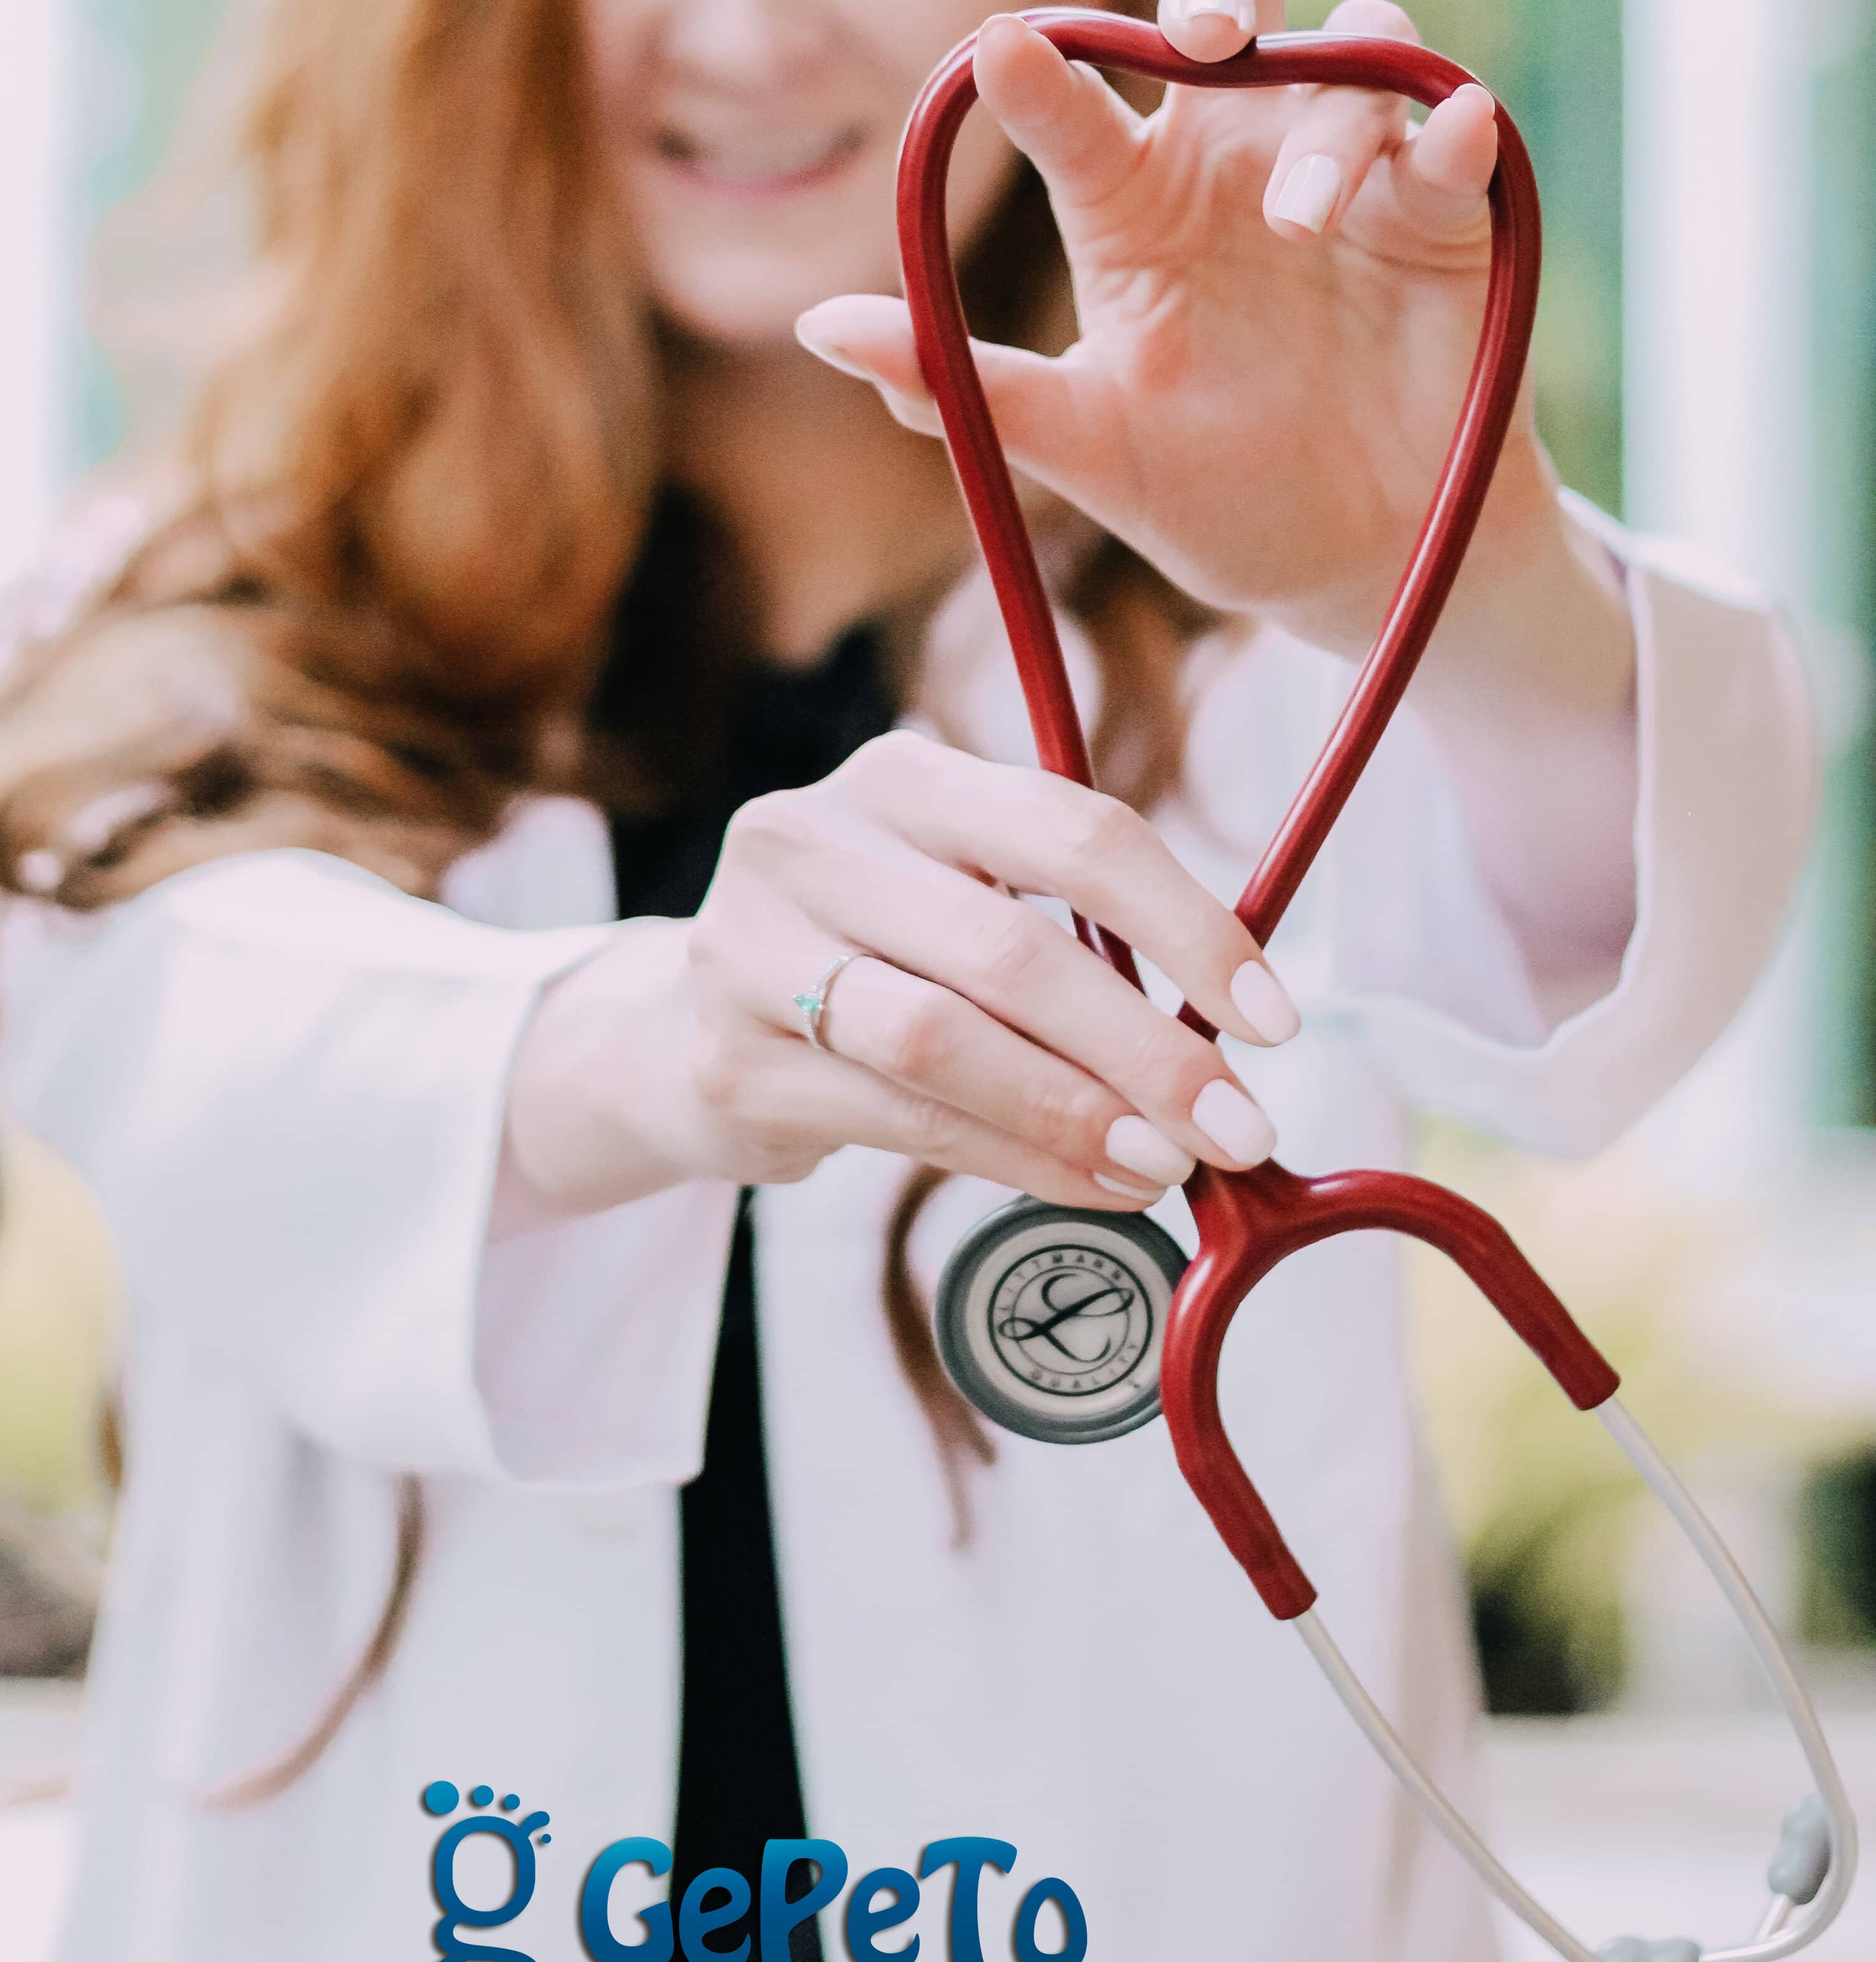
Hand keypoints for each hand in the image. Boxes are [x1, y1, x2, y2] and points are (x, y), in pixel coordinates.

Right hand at [495, 729, 1300, 1222]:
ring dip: (1076, 1112)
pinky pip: (897, 1116)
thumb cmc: (879, 960)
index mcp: (902, 775)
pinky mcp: (728, 1055)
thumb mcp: (963, 904)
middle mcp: (811, 835)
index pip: (1074, 830)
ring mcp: (749, 943)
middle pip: (1012, 944)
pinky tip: (1091, 1185)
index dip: (1191, 925)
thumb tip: (1235, 1036)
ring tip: (1167, 1166)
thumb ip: (1076, 939)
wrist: (686, 1031)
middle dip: (1145, 1047)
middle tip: (1240, 1127)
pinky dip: (1013, 1159)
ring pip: (943, 1037)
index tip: (1275, 1019)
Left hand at [795, 0, 1561, 667]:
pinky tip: (1446, 130)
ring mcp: (1345, 167)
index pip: (1070, 97)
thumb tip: (820, 326)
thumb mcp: (1082, 449)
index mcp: (1128, 191)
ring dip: (1321, 117)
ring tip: (1296, 222)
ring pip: (1347, 49)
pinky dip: (1447, 123)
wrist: (1359, 563)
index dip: (1034, 68)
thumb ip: (965, 385)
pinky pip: (1450, 133)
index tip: (999, 52)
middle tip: (1200, 28)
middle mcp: (1233, 147)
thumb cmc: (1208, 492)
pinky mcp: (1444, 209)